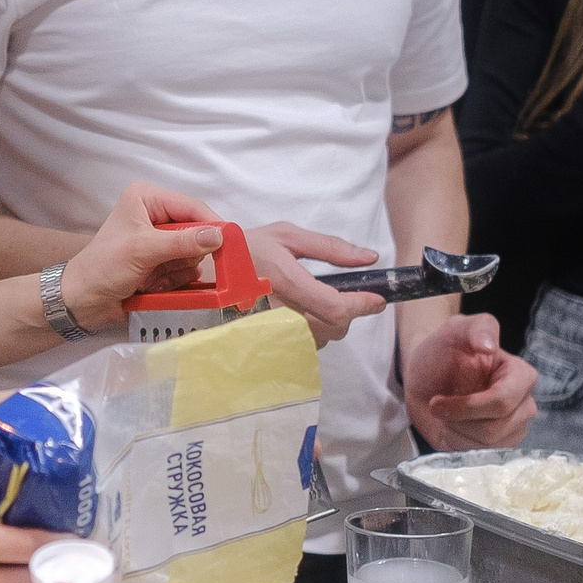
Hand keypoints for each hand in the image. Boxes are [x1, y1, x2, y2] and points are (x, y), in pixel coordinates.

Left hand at [60, 181, 224, 332]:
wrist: (83, 300)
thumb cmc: (103, 268)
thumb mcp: (143, 251)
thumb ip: (181, 242)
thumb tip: (218, 236)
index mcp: (147, 198)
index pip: (192, 206)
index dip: (212, 225)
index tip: (230, 245)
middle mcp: (156, 213)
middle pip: (197, 232)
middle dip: (185, 255)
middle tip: (166, 267)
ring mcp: (160, 239)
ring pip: (193, 254)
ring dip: (176, 271)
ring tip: (152, 278)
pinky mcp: (162, 260)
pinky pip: (186, 270)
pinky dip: (174, 281)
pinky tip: (153, 285)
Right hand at [250, 222, 384, 346]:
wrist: (205, 271)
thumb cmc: (247, 249)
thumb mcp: (287, 235)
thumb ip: (331, 247)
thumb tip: (370, 257)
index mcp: (285, 280)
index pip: (336, 307)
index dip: (363, 305)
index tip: (377, 299)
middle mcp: (277, 311)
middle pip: (334, 327)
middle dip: (348, 312)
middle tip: (346, 295)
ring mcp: (269, 331)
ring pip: (321, 339)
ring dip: (331, 323)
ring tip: (319, 301)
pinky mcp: (264, 342)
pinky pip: (303, 346)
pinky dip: (312, 332)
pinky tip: (301, 314)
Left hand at [403, 313, 537, 449]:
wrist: (426, 377)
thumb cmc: (443, 351)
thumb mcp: (455, 330)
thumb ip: (477, 328)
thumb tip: (488, 345)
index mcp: (521, 375)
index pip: (503, 401)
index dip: (468, 406)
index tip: (438, 399)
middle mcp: (523, 404)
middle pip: (496, 427)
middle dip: (458, 419)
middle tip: (437, 404)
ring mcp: (513, 428)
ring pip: (488, 445)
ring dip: (457, 430)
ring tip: (446, 412)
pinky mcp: (497, 446)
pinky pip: (479, 456)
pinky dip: (458, 443)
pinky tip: (452, 425)